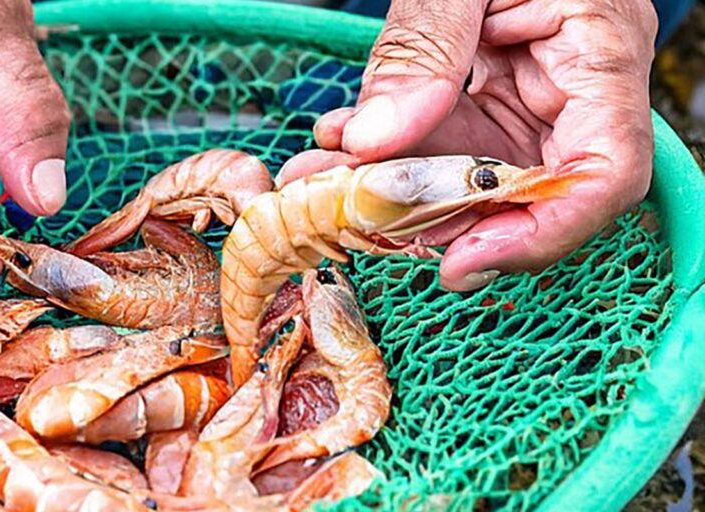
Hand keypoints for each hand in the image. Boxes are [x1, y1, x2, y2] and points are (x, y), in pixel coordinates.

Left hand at [279, 0, 657, 290]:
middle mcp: (572, 92)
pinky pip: (441, 147)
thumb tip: (376, 141)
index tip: (459, 261)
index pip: (603, 175)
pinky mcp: (487, 100)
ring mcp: (528, 100)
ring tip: (319, 184)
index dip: (539, 235)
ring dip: (391, 192)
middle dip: (432, 217)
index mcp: (602, 51)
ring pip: (467, 178)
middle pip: (522, 193)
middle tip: (352, 218)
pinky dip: (386, 156)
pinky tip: (336, 147)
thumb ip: (425, 45)